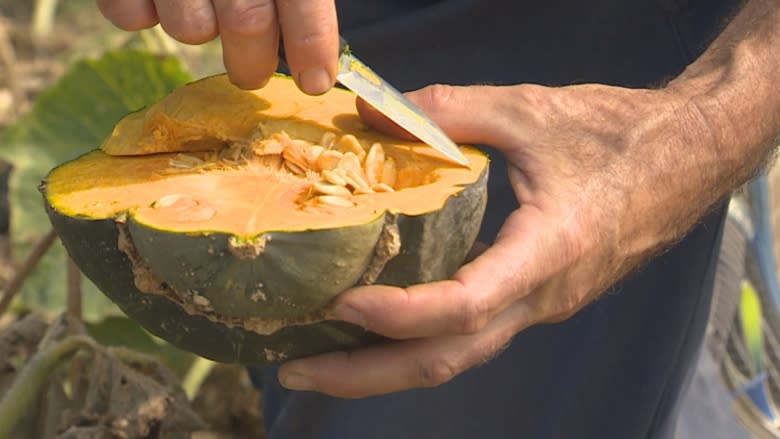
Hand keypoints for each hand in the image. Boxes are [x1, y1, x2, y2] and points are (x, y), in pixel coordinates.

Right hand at [96, 0, 338, 92]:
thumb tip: (318, 50)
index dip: (311, 42)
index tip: (316, 81)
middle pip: (247, 22)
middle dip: (254, 63)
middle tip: (253, 74)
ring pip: (191, 27)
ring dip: (198, 28)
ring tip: (199, 5)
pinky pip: (130, 15)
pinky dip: (142, 14)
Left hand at [277, 82, 719, 397]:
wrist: (688, 158)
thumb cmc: (617, 134)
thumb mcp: (528, 110)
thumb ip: (447, 109)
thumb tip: (368, 112)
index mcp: (550, 251)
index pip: (468, 306)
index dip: (402, 313)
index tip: (343, 303)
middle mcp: (543, 296)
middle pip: (448, 359)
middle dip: (367, 373)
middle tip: (295, 368)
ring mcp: (541, 305)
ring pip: (457, 357)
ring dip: (384, 367)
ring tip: (317, 361)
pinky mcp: (536, 299)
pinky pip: (472, 336)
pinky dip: (417, 342)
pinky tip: (376, 330)